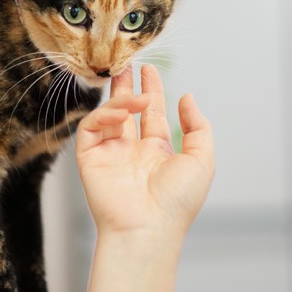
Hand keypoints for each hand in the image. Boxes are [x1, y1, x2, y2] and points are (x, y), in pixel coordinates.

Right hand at [76, 64, 213, 234]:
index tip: (149, 70)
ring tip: (134, 91)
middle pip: (126, 110)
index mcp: (157, 152)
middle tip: (126, 63)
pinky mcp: (90, 157)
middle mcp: (132, 151)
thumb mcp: (202, 160)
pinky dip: (104, 114)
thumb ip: (198, 127)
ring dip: (121, 99)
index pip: (151, 114)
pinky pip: (91, 128)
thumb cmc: (177, 201)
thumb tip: (188, 98)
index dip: (151, 90)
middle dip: (126, 86)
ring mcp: (110, 153)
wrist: (148, 228)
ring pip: (109, 115)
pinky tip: (122, 111)